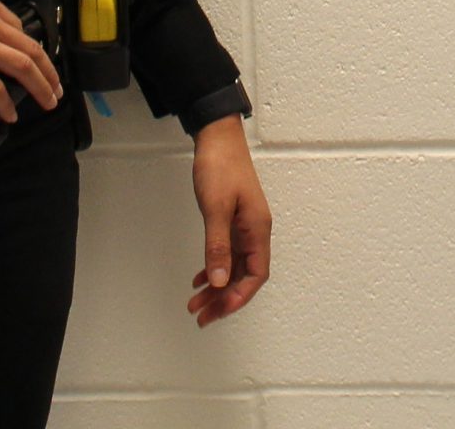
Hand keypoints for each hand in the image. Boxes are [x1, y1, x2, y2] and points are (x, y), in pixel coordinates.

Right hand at [0, 0, 63, 123]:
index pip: (17, 27)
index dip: (29, 47)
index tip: (34, 60)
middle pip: (32, 49)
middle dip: (49, 71)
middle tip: (57, 88)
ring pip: (23, 67)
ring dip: (41, 87)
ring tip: (49, 101)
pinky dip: (5, 104)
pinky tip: (10, 115)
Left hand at [185, 115, 269, 326]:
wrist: (218, 138)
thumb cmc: (221, 167)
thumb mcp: (216, 208)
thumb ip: (217, 246)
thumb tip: (219, 281)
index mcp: (257, 229)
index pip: (256, 274)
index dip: (239, 296)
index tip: (219, 311)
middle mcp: (255, 231)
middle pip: (245, 276)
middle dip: (224, 299)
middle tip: (202, 317)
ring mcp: (244, 226)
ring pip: (234, 268)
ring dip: (217, 288)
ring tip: (196, 305)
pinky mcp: (233, 221)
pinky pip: (228, 254)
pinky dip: (215, 269)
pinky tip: (201, 279)